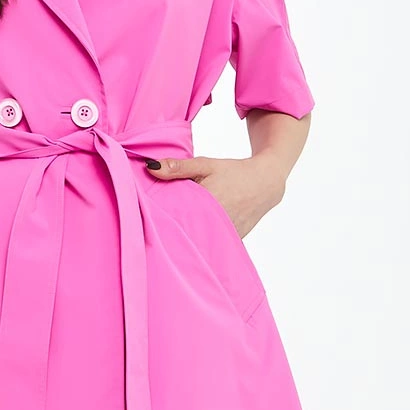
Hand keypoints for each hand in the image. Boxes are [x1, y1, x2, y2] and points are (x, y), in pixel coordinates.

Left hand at [142, 153, 284, 238]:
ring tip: (167, 243)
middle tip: (151, 236)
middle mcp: (218, 223)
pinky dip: (201, 243)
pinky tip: (189, 243)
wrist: (265, 184)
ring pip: (198, 242)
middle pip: (185, 233)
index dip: (160, 222)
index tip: (145, 224)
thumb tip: (150, 166)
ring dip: (185, 240)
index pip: (176, 218)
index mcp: (208, 204)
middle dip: (170, 233)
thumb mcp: (206, 165)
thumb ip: (179, 167)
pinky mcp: (232, 241)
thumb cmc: (233, 172)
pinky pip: (211, 245)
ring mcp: (226, 235)